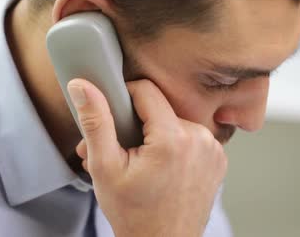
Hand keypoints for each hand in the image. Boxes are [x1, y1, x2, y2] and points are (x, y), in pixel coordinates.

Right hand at [67, 79, 227, 236]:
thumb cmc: (132, 213)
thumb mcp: (104, 167)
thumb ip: (95, 122)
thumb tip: (82, 86)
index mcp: (173, 138)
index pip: (146, 90)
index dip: (123, 98)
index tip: (113, 120)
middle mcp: (201, 138)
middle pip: (160, 108)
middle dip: (136, 122)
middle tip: (119, 149)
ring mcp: (213, 149)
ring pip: (174, 121)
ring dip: (155, 133)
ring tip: (138, 160)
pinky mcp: (218, 158)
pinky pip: (190, 136)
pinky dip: (174, 144)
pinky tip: (160, 166)